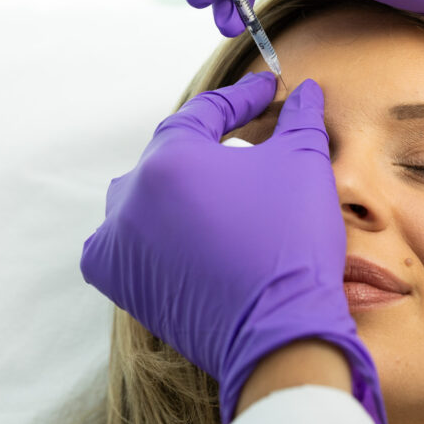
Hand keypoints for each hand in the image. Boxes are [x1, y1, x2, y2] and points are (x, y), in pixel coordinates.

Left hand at [80, 72, 385, 423]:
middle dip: (211, 140)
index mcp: (169, 160)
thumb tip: (305, 91)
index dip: (242, 99)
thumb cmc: (292, 241)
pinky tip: (185, 225)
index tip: (269, 91)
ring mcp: (119, 242)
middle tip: (250, 130)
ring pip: (146, 194)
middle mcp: (131, 197)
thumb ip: (300, 118)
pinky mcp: (121, 281)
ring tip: (219, 181)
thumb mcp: (304, 163)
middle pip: (172, 152)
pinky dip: (152, 227)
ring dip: (180, 184)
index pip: (205, 113)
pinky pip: (129, 238)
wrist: (280, 332)